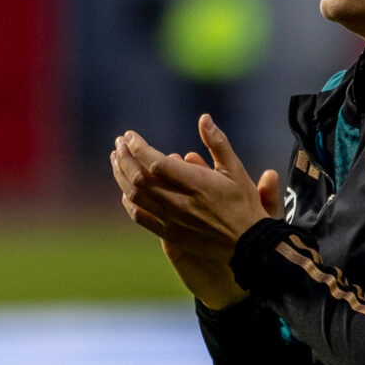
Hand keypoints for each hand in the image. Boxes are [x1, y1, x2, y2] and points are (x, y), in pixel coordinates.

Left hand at [109, 116, 281, 309]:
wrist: (248, 245)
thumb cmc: (244, 205)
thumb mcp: (235, 170)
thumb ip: (218, 143)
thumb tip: (204, 118)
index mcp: (195, 183)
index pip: (155, 161)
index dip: (138, 146)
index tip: (130, 135)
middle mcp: (179, 202)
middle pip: (139, 177)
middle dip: (125, 157)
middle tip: (118, 144)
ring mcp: (172, 219)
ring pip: (135, 196)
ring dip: (121, 176)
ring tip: (116, 161)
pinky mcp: (169, 233)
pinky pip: (140, 216)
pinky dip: (129, 201)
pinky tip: (125, 191)